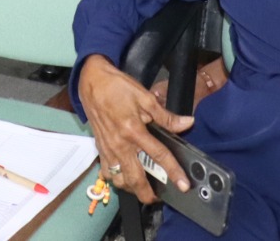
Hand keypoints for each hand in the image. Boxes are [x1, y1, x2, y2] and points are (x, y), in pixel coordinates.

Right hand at [77, 55, 193, 204]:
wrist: (92, 82)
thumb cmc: (118, 87)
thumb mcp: (145, 97)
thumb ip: (166, 116)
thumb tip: (187, 123)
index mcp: (134, 130)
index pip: (159, 156)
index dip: (173, 172)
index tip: (183, 185)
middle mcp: (120, 144)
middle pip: (136, 178)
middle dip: (148, 194)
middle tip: (159, 197)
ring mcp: (108, 149)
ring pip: (120, 179)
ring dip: (132, 188)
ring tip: (142, 188)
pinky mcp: (100, 148)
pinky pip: (107, 172)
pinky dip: (116, 179)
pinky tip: (124, 177)